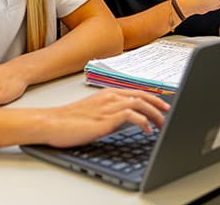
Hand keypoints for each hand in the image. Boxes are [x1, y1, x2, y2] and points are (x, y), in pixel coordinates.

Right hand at [42, 89, 169, 147]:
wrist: (51, 123)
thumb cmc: (67, 120)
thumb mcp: (93, 113)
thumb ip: (109, 112)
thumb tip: (125, 120)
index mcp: (106, 94)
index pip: (135, 91)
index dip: (152, 97)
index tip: (162, 104)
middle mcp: (109, 97)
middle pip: (141, 95)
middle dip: (158, 104)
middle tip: (168, 113)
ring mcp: (107, 107)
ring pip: (140, 103)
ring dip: (154, 114)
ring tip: (161, 124)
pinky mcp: (105, 119)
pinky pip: (131, 116)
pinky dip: (143, 121)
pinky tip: (147, 129)